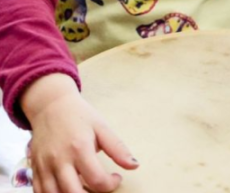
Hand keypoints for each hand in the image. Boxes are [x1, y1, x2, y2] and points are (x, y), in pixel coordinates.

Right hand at [21, 74, 137, 192]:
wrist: (50, 106)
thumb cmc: (79, 116)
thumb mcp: (102, 128)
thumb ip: (117, 148)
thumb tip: (134, 165)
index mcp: (79, 148)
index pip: (97, 180)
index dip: (111, 185)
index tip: (115, 178)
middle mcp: (59, 160)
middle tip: (99, 187)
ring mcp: (43, 167)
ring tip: (85, 188)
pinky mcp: (34, 169)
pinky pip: (39, 192)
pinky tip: (67, 189)